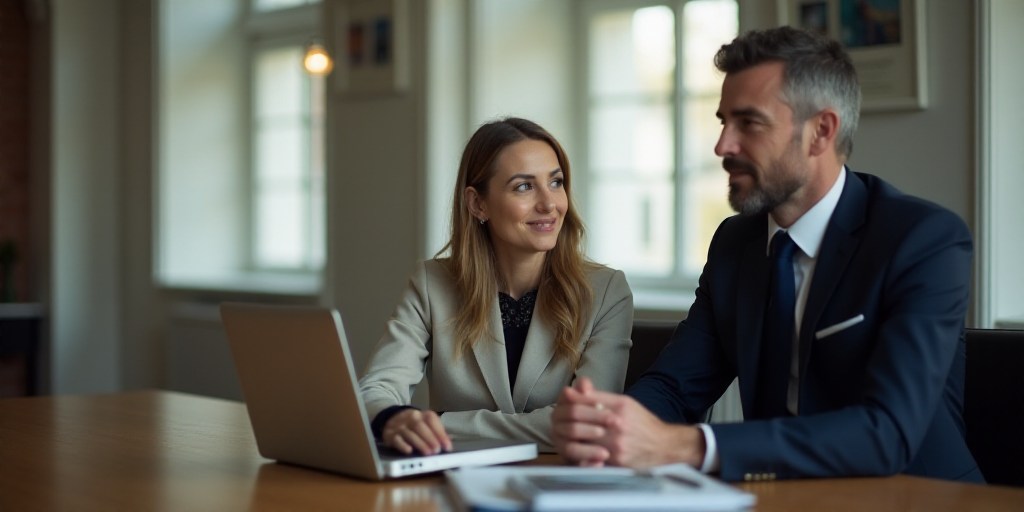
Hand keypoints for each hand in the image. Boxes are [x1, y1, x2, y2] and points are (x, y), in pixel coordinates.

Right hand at [381, 409, 451, 454]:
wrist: (391, 419)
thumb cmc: (413, 424)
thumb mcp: (425, 423)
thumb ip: (436, 431)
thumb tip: (448, 443)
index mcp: (422, 414)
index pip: (432, 420)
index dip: (440, 433)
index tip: (447, 446)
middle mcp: (411, 418)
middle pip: (420, 426)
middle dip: (430, 439)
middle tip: (437, 450)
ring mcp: (400, 426)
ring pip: (410, 433)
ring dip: (420, 444)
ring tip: (428, 453)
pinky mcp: (390, 435)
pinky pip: (397, 439)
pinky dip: (403, 445)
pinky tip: (409, 451)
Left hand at [552, 377, 705, 468]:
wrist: (664, 446)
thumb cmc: (643, 423)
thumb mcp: (626, 403)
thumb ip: (601, 397)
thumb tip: (579, 388)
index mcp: (621, 406)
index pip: (588, 399)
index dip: (573, 400)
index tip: (564, 399)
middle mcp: (619, 423)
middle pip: (583, 419)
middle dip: (570, 418)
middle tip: (560, 417)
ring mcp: (617, 443)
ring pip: (584, 438)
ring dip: (574, 436)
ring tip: (567, 433)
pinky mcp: (617, 460)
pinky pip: (593, 455)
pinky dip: (584, 452)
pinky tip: (580, 449)